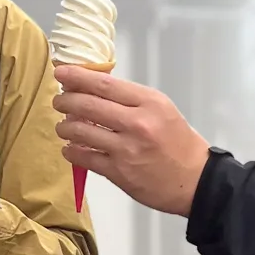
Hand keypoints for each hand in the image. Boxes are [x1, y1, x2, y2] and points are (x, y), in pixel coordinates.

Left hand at [53, 68, 209, 216]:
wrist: (195, 181)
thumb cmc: (179, 144)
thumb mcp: (162, 110)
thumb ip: (131, 100)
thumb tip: (94, 91)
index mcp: (150, 102)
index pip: (105, 84)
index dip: (78, 77)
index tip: (61, 72)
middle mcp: (137, 123)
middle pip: (88, 105)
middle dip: (66, 101)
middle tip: (59, 101)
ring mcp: (126, 148)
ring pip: (81, 131)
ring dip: (65, 127)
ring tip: (63, 126)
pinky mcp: (119, 172)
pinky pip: (85, 157)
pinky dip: (72, 151)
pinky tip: (70, 148)